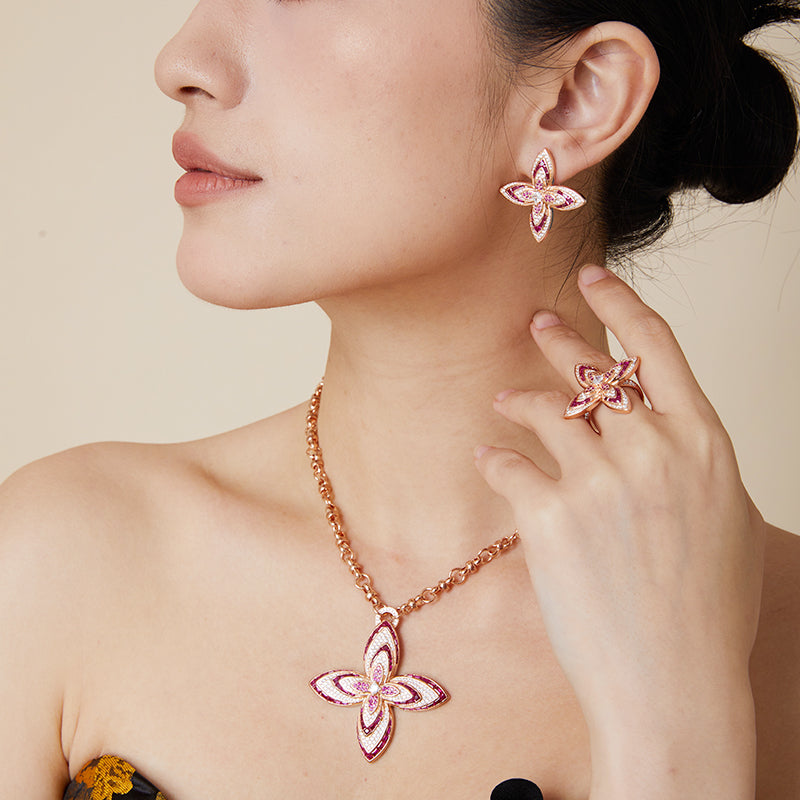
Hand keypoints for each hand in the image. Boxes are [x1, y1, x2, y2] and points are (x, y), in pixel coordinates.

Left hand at [474, 265, 764, 799]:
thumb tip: (658, 426)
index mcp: (703, 444)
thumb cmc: (707, 609)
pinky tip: (489, 456)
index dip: (620, 303)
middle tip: (537, 323)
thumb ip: (690, 461)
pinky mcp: (549, 514)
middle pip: (593, 372)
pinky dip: (495, 456)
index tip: (593, 277)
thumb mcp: (723, 517)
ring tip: (505, 401)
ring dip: (519, 401)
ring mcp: (599, 480)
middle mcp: (652, 449)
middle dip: (560, 340)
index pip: (657, 347)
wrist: (675, 683)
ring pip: (544, 410)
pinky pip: (508, 464)